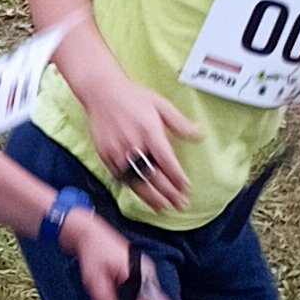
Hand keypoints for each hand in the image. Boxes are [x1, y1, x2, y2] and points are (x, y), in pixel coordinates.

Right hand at [76, 70, 197, 214]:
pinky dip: (132, 188)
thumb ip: (180, 123)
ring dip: (151, 197)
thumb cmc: (132, 96)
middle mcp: (133, 144)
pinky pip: (120, 177)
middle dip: (169, 193)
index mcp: (150, 132)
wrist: (101, 92)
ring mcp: (117, 152)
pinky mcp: (105, 155)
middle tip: (180, 204)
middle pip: (153, 176)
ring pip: (136, 181)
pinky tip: (141, 194)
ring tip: (163, 207)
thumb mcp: (161, 104)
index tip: (186, 188)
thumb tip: (199, 134)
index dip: (178, 178)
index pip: (167, 162)